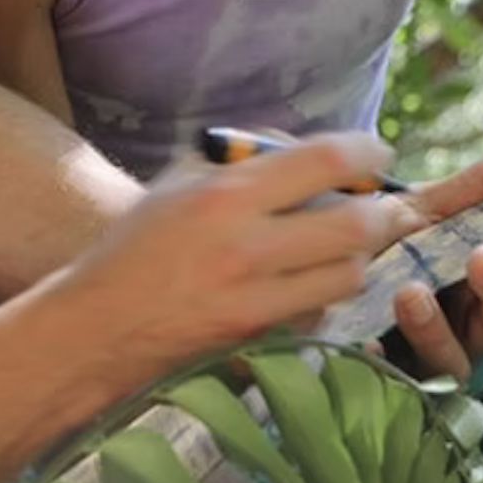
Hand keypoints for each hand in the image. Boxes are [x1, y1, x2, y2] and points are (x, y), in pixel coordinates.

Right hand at [40, 133, 435, 387]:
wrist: (99, 324)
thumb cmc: (137, 243)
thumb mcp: (178, 179)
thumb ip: (239, 156)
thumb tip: (301, 145)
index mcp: (225, 193)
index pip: (324, 161)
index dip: (366, 152)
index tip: (377, 152)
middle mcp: (246, 245)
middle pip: (355, 225)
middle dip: (383, 211)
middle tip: (383, 203)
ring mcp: (255, 297)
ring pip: (349, 274)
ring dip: (358, 256)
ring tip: (348, 243)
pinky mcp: (259, 337)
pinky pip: (321, 311)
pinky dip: (327, 294)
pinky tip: (312, 283)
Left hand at [381, 144, 482, 380]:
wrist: (321, 260)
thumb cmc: (392, 239)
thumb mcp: (431, 209)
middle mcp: (466, 330)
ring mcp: (427, 358)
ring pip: (450, 360)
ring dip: (436, 326)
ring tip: (412, 292)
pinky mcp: (383, 378)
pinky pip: (386, 379)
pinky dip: (379, 358)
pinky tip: (367, 340)